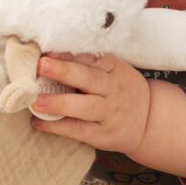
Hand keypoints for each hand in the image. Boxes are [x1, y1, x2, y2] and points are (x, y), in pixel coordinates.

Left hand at [31, 52, 150, 156]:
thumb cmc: (120, 89)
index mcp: (114, 68)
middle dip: (64, 71)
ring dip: (59, 103)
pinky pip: (79, 129)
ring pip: (85, 107)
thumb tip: (49, 55)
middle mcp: (113, 89)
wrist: (149, 120)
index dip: (69, 54)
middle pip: (89, 79)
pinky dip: (57, 126)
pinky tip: (38, 122)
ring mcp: (109, 113)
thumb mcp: (113, 70)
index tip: (48, 50)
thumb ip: (87, 63)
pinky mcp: (103, 134)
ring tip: (36, 101)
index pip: (91, 58)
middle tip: (41, 65)